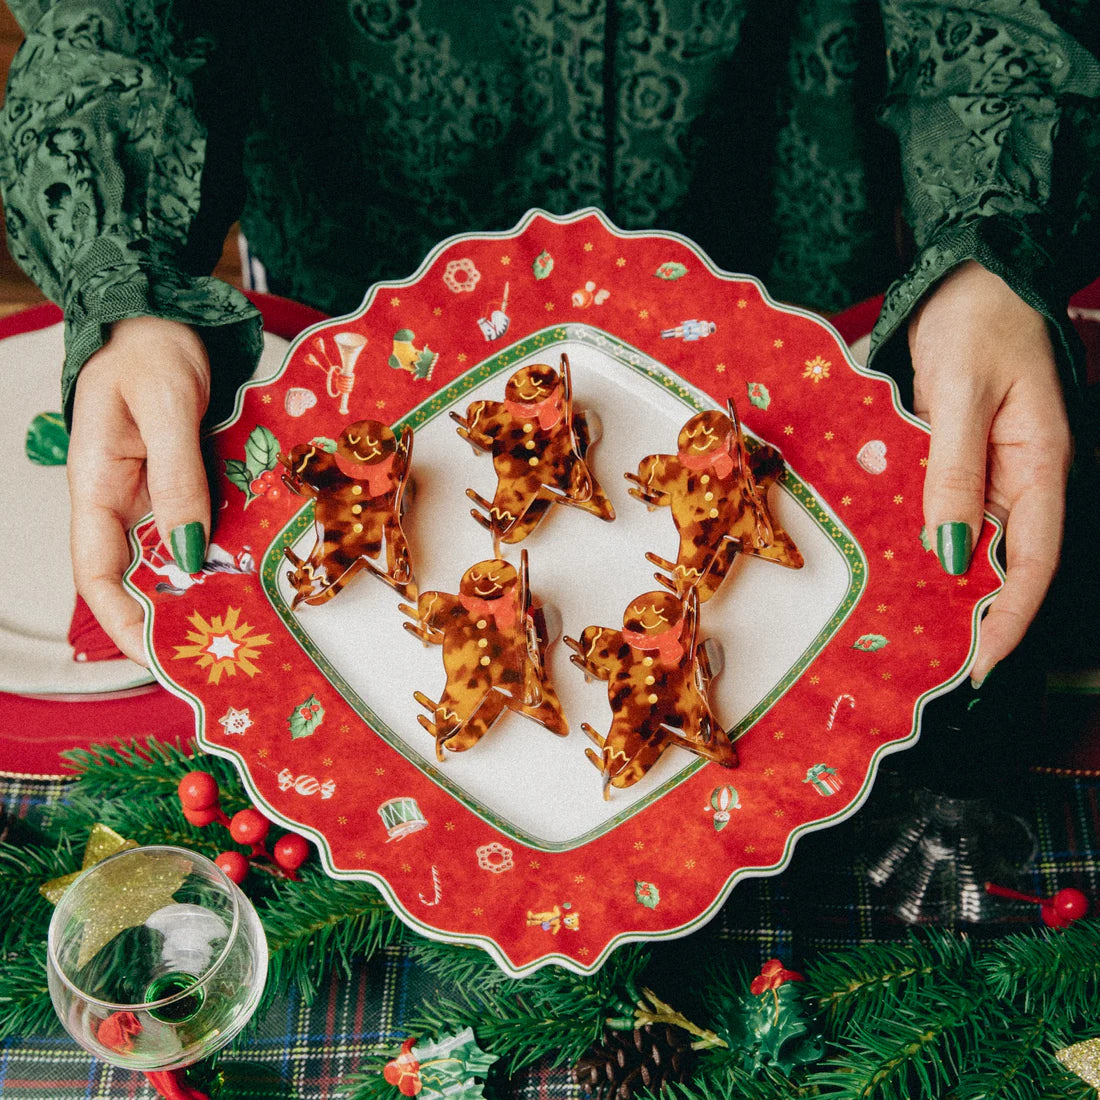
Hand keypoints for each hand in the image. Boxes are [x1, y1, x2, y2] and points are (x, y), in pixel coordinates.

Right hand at [67, 317, 211, 663]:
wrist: (166, 315)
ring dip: (201, 588)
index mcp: (97, 485)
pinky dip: (221, 550)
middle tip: (215, 650)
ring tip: (239, 621)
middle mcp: (123, 499)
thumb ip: (177, 477)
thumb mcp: (165, 408)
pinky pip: (200, 525)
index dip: (120, 619)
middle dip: (169, 617)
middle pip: (138, 575)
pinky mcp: (184, 481)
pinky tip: (251, 568)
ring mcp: (154, 492)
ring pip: (173, 555)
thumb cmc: (151, 350)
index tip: (154, 653)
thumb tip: (188, 551)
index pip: (96, 572)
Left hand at [908, 261, 1071, 685]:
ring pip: (976, 542)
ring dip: (950, 584)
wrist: (970, 275)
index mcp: (1043, 467)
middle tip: (935, 661)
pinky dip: (930, 541)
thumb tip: (950, 551)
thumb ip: (955, 473)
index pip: (1034, 563)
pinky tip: (900, 564)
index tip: (982, 663)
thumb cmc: (977, 324)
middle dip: (978, 615)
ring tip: (913, 628)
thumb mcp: (961, 397)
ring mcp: (995, 468)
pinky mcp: (964, 457)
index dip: (1013, 618)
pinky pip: (951, 511)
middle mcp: (1024, 478)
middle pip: (1007, 563)